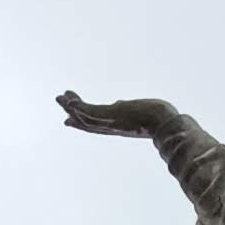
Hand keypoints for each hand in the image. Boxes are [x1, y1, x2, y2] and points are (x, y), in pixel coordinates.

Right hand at [56, 89, 182, 141]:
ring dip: (71, 107)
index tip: (68, 119)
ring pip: (86, 116)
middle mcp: (112, 126)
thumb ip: (126, 109)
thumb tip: (119, 103)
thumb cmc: (159, 119)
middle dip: (72, 112)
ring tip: (59, 97)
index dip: (80, 121)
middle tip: (58, 100)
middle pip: (87, 121)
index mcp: (118, 126)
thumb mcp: (139, 111)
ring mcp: (112, 122)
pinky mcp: (113, 115)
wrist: (166, 123)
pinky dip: (80, 107)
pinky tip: (71, 101)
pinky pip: (92, 112)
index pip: (95, 124)